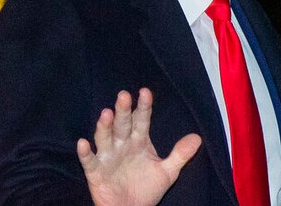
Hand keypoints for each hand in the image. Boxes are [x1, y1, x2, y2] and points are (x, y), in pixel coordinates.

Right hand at [77, 88, 201, 205]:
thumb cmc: (147, 189)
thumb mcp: (167, 172)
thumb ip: (180, 154)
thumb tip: (198, 138)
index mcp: (139, 141)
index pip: (142, 120)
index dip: (144, 107)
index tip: (145, 92)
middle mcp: (122, 145)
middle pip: (122, 125)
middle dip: (123, 111)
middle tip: (124, 95)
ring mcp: (108, 157)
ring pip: (105, 138)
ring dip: (104, 127)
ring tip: (106, 113)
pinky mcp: (96, 172)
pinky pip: (89, 161)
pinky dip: (85, 153)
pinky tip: (82, 143)